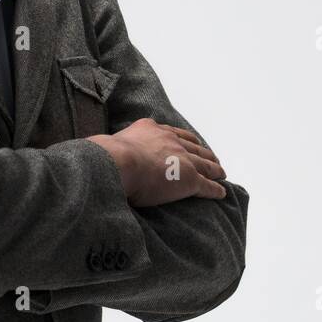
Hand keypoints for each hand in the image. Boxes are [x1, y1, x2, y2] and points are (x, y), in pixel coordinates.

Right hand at [86, 118, 226, 206]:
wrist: (118, 162)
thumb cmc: (108, 157)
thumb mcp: (113, 145)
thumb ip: (116, 149)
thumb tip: (100, 156)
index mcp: (153, 130)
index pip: (175, 134)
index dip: (186, 140)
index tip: (193, 143)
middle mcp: (171, 141)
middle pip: (194, 147)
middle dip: (205, 153)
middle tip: (212, 158)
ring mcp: (182, 159)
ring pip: (206, 164)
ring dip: (215, 169)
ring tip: (221, 173)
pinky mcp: (189, 179)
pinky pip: (207, 185)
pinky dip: (216, 189)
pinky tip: (221, 192)